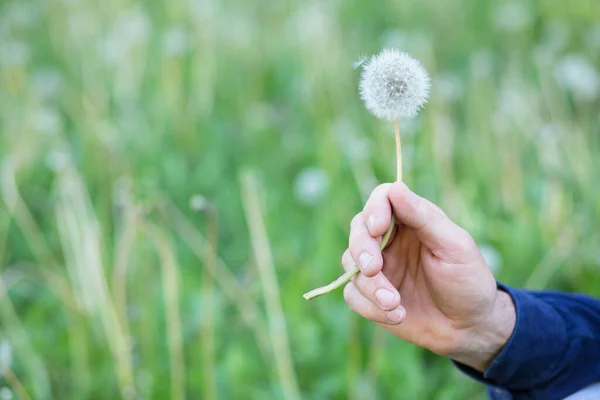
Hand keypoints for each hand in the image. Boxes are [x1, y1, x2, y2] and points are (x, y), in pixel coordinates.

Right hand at [343, 182, 515, 370]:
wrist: (469, 328)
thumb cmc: (468, 281)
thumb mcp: (454, 246)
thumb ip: (424, 217)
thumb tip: (395, 187)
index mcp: (411, 221)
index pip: (382, 199)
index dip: (375, 209)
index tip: (378, 228)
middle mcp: (390, 240)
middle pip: (358, 230)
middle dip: (362, 250)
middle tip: (374, 269)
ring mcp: (378, 268)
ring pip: (351, 264)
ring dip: (370, 286)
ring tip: (395, 303)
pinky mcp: (370, 295)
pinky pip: (353, 294)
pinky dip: (370, 307)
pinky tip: (397, 315)